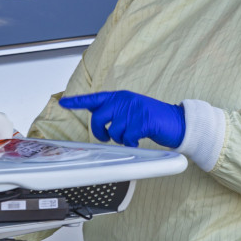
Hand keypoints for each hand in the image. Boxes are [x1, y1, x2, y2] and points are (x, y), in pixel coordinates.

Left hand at [59, 90, 185, 148]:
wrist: (177, 122)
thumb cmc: (152, 119)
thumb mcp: (131, 109)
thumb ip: (115, 111)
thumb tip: (97, 118)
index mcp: (120, 96)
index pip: (94, 98)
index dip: (77, 101)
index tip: (63, 103)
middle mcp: (125, 100)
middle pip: (98, 117)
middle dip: (99, 131)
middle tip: (106, 138)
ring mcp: (134, 110)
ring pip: (113, 131)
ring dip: (120, 139)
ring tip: (130, 136)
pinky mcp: (143, 121)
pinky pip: (127, 138)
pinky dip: (131, 143)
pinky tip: (137, 140)